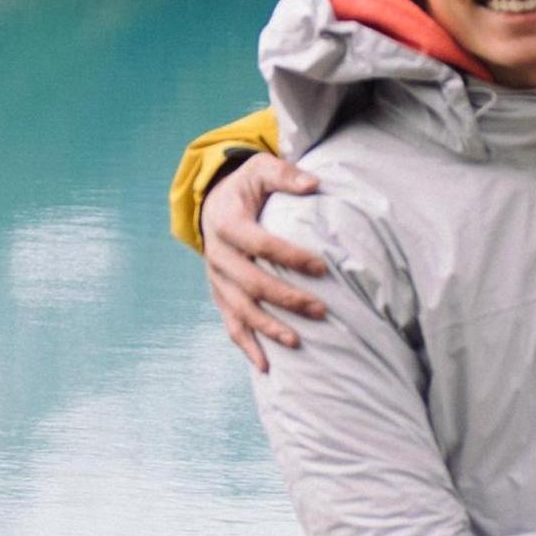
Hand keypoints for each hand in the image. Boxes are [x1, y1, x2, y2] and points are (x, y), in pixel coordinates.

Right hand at [202, 154, 328, 370]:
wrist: (213, 202)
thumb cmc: (246, 186)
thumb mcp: (261, 169)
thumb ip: (285, 175)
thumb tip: (314, 184)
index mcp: (227, 223)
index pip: (260, 244)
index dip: (290, 257)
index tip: (321, 267)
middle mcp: (217, 255)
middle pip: (251, 283)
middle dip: (286, 298)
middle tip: (320, 310)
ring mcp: (216, 279)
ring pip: (240, 309)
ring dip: (268, 327)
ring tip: (297, 341)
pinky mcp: (219, 295)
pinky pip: (230, 324)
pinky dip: (247, 346)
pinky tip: (265, 367)